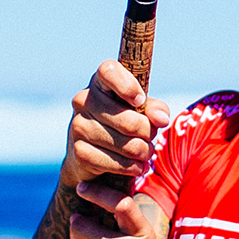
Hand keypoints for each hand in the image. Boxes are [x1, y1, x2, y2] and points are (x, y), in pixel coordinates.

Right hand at [62, 62, 169, 189]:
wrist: (89, 156)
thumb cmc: (121, 124)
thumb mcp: (141, 111)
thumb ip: (155, 109)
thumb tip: (160, 119)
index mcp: (99, 83)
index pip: (109, 70)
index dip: (128, 86)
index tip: (140, 100)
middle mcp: (83, 100)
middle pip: (129, 120)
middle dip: (148, 133)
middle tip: (152, 138)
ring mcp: (78, 126)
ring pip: (125, 144)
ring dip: (143, 152)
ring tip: (146, 153)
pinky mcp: (79, 151)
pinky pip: (115, 162)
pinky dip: (131, 167)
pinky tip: (136, 167)